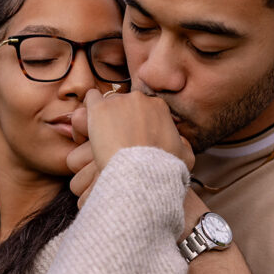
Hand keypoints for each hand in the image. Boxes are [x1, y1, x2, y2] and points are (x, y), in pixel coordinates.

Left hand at [67, 90, 193, 207]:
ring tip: (102, 140)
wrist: (141, 174)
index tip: (133, 139)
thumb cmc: (163, 169)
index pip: (144, 108)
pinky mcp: (99, 109)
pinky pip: (90, 99)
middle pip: (125, 104)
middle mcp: (139, 99)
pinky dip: (89, 113)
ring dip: (104, 119)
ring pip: (107, 103)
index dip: (137, 124)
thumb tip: (181, 141)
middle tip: (117, 142)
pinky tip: (88, 130)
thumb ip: (183, 145)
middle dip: (120, 120)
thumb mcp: (185, 157)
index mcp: (159, 107)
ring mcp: (118, 101)